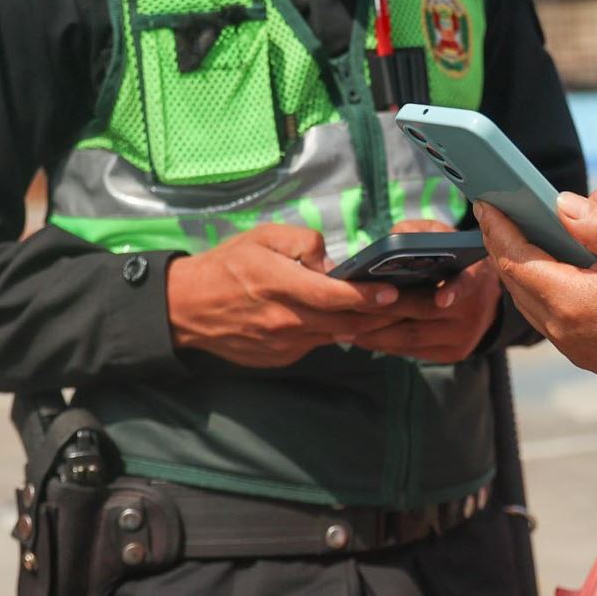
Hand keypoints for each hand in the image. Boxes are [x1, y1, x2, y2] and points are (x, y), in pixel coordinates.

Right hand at [165, 224, 401, 368]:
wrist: (186, 308)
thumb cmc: (226, 265)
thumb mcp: (261, 237)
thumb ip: (301, 242)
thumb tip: (331, 262)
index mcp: (280, 285)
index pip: (334, 295)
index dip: (366, 295)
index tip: (392, 290)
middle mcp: (285, 320)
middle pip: (345, 321)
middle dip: (381, 314)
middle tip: (410, 304)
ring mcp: (284, 344)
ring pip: (335, 336)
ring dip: (362, 325)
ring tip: (387, 311)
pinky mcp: (280, 358)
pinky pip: (315, 344)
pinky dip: (331, 332)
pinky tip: (342, 319)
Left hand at [350, 220, 501, 363]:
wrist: (484, 300)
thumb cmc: (453, 262)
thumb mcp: (443, 239)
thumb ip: (419, 233)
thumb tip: (391, 240)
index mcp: (475, 276)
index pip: (468, 283)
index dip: (455, 290)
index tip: (442, 298)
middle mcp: (473, 311)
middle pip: (425, 312)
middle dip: (386, 309)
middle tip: (351, 306)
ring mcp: (462, 337)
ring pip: (414, 338)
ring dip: (377, 334)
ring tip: (345, 328)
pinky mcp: (451, 354)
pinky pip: (412, 352)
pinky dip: (385, 345)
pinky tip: (362, 337)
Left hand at [478, 195, 596, 418]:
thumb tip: (561, 202)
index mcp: (566, 298)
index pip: (513, 257)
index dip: (497, 226)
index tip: (486, 202)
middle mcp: (556, 324)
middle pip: (512, 277)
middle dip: (500, 242)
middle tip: (495, 214)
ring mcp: (565, 342)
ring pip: (524, 297)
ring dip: (516, 265)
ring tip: (515, 237)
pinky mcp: (576, 351)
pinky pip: (541, 312)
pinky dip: (535, 285)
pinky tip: (548, 271)